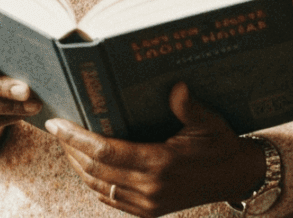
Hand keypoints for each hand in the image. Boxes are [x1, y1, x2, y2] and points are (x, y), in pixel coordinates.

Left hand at [45, 82, 265, 217]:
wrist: (236, 177)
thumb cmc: (222, 145)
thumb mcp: (210, 123)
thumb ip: (190, 107)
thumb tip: (176, 87)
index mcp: (160, 162)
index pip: (105, 152)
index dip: (76, 138)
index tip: (57, 124)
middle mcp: (149, 187)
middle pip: (94, 170)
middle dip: (70, 149)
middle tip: (56, 128)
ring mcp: (147, 204)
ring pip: (98, 186)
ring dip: (78, 166)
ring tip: (66, 144)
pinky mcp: (149, 212)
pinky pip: (110, 198)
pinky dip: (94, 182)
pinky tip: (87, 166)